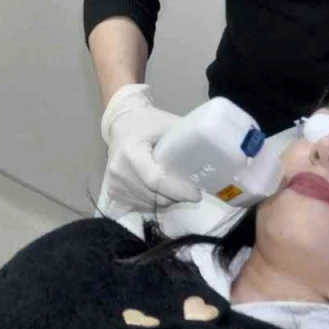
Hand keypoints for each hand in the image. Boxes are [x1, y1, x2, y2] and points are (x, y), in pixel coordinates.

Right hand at [100, 84, 200, 212]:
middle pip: (154, 196)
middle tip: (191, 191)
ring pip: (149, 204)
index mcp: (131, 151)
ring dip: (167, 201)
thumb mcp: (168, 124)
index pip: (155, 180)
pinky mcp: (113, 192)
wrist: (121, 123)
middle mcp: (118, 170)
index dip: (177, 190)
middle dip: (177, 197)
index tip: (197, 193)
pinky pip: (140, 206)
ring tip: (176, 189)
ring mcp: (113, 184)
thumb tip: (215, 152)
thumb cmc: (148, 122)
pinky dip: (154, 202)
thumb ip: (187, 139)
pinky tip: (161, 191)